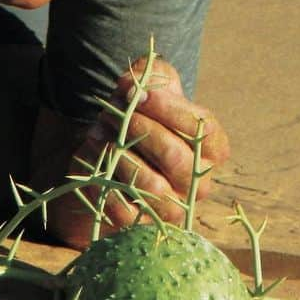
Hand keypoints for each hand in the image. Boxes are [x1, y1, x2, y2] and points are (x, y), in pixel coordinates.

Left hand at [51, 57, 229, 245]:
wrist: (107, 155)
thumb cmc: (138, 117)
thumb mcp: (148, 87)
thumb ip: (149, 74)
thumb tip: (132, 84)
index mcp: (210, 148)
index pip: (204, 129)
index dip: (170, 109)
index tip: (138, 94)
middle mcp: (197, 182)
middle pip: (176, 157)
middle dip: (140, 129)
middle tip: (111, 113)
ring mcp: (171, 207)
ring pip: (152, 185)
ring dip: (119, 153)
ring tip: (97, 132)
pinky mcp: (139, 225)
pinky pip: (123, 208)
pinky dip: (101, 178)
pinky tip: (90, 155)